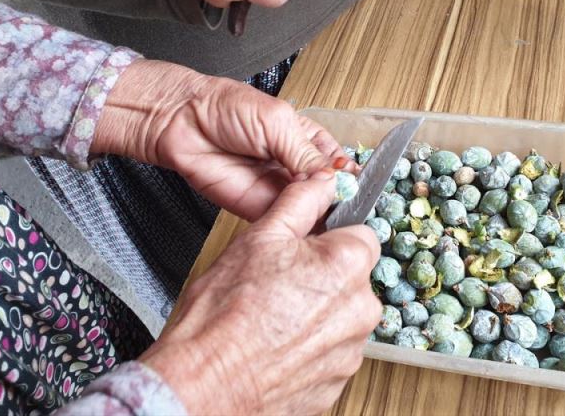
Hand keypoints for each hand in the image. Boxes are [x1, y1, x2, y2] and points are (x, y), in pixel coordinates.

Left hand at [92, 59, 354, 221]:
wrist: (182, 124)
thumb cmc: (226, 109)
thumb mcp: (277, 123)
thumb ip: (306, 153)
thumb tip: (334, 177)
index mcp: (306, 138)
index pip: (339, 161)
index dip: (352, 175)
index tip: (367, 187)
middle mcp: (296, 166)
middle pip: (329, 189)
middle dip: (342, 198)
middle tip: (354, 207)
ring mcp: (279, 189)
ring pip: (312, 208)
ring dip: (324, 214)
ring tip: (338, 217)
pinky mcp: (260, 208)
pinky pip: (287, 221)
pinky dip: (301, 225)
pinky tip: (313, 224)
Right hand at [141, 172, 381, 413]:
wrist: (204, 383)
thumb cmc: (224, 314)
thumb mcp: (260, 236)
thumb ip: (301, 201)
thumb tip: (322, 181)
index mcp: (348, 264)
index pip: (361, 233)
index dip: (330, 236)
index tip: (307, 247)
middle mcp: (361, 309)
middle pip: (353, 276)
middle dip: (324, 275)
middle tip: (281, 282)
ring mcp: (351, 350)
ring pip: (342, 315)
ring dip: (318, 312)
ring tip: (274, 316)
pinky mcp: (337, 381)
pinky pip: (331, 350)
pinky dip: (310, 346)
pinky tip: (277, 343)